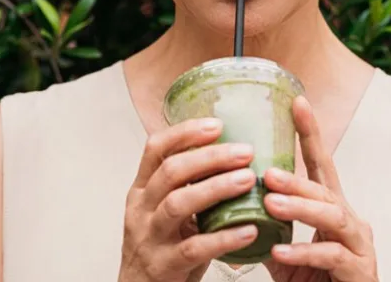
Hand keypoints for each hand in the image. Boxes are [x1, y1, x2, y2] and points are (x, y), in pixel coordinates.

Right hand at [118, 117, 260, 281]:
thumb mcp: (166, 210)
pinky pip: (194, 248)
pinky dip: (223, 238)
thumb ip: (188, 186)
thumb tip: (234, 155)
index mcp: (142, 189)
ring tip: (248, 181)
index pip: (155, 149)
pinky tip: (249, 230)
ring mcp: (149, 238)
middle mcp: (141, 209)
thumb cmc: (162, 246)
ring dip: (216, 189)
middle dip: (210, 158)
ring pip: (178, 205)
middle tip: (246, 152)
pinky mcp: (162, 265)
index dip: (185, 133)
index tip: (218, 124)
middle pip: (171, 172)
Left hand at [262, 95, 377, 281]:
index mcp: (332, 211)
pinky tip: (280, 251)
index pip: (322, 166)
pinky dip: (304, 251)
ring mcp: (359, 245)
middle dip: (297, 178)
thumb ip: (268, 230)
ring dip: (300, 206)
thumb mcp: (287, 253)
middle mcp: (351, 222)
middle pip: (326, 189)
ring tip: (270, 203)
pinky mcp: (359, 270)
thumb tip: (229, 206)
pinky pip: (332, 255)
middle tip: (267, 171)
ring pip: (333, 216)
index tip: (297, 103)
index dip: (310, 134)